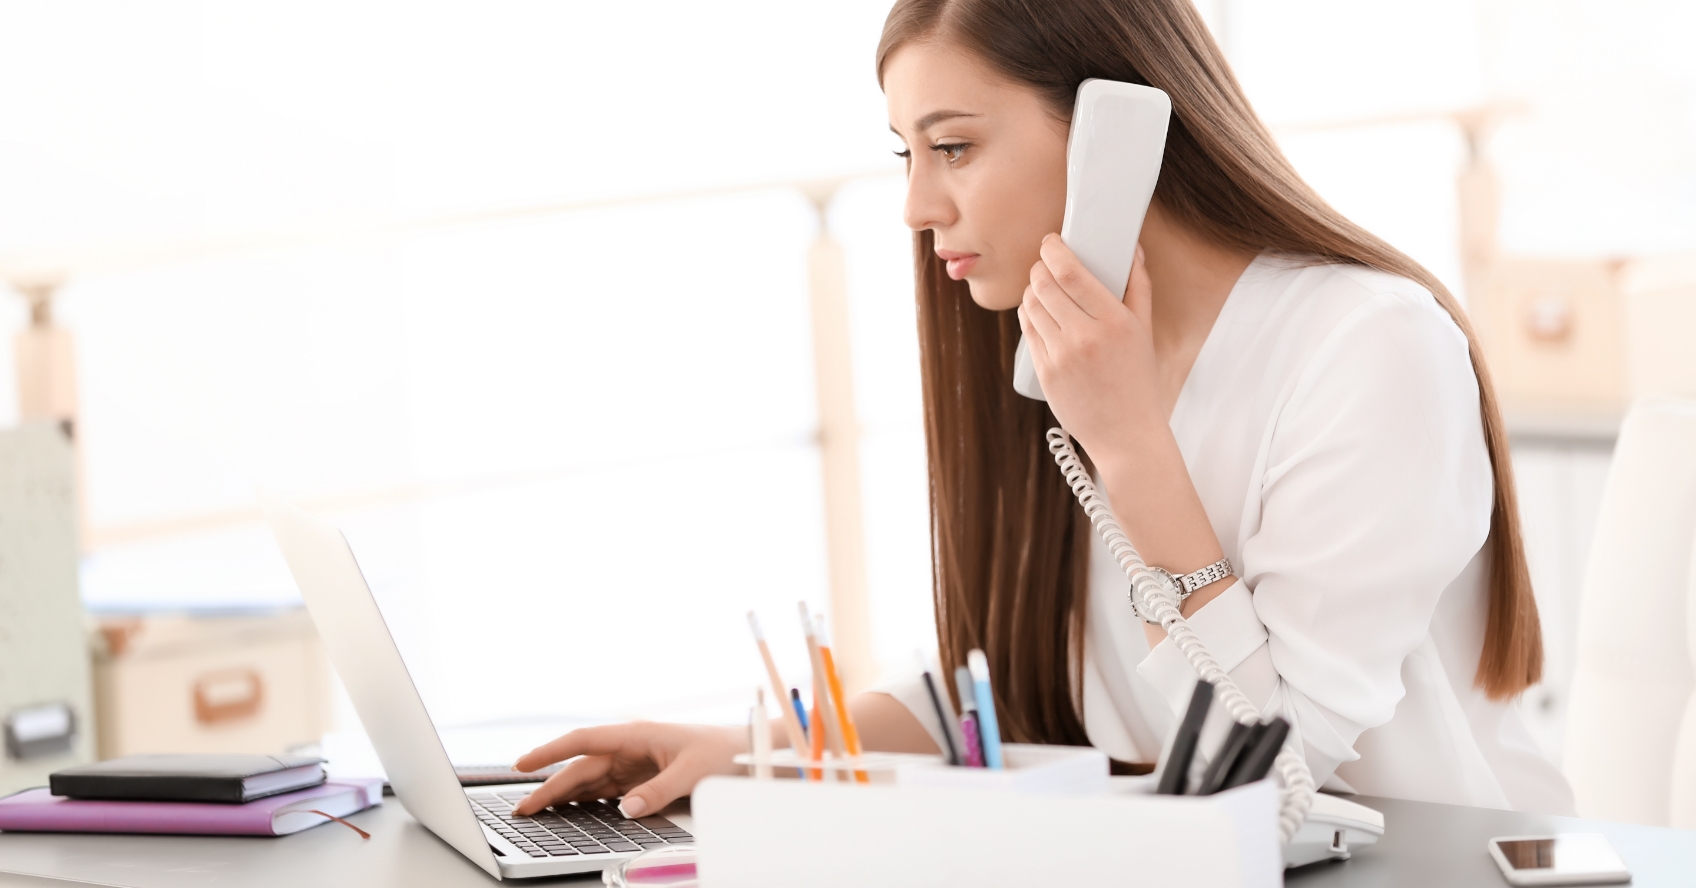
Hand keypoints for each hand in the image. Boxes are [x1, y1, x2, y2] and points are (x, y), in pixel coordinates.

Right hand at [510, 721, 744, 817]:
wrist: (746, 752)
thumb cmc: (721, 752)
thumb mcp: (692, 773)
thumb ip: (658, 791)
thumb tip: (626, 809)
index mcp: (636, 734)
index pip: (583, 741)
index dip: (550, 752)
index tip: (523, 764)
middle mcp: (628, 747)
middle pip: (580, 767)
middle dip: (549, 787)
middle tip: (523, 808)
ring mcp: (632, 764)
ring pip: (588, 780)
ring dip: (562, 795)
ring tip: (535, 812)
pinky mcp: (639, 780)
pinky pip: (604, 791)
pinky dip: (583, 801)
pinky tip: (567, 812)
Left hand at [1017, 234, 1160, 450]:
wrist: (1126, 434)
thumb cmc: (1138, 380)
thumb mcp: (1145, 331)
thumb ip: (1138, 287)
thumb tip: (1133, 250)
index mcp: (1114, 322)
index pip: (1071, 272)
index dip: (1054, 250)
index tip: (1051, 242)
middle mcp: (1085, 337)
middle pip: (1044, 285)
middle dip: (1040, 268)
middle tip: (1045, 263)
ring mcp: (1061, 356)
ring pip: (1030, 306)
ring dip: (1031, 290)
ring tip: (1041, 287)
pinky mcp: (1044, 373)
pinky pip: (1027, 331)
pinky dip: (1028, 315)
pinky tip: (1037, 311)